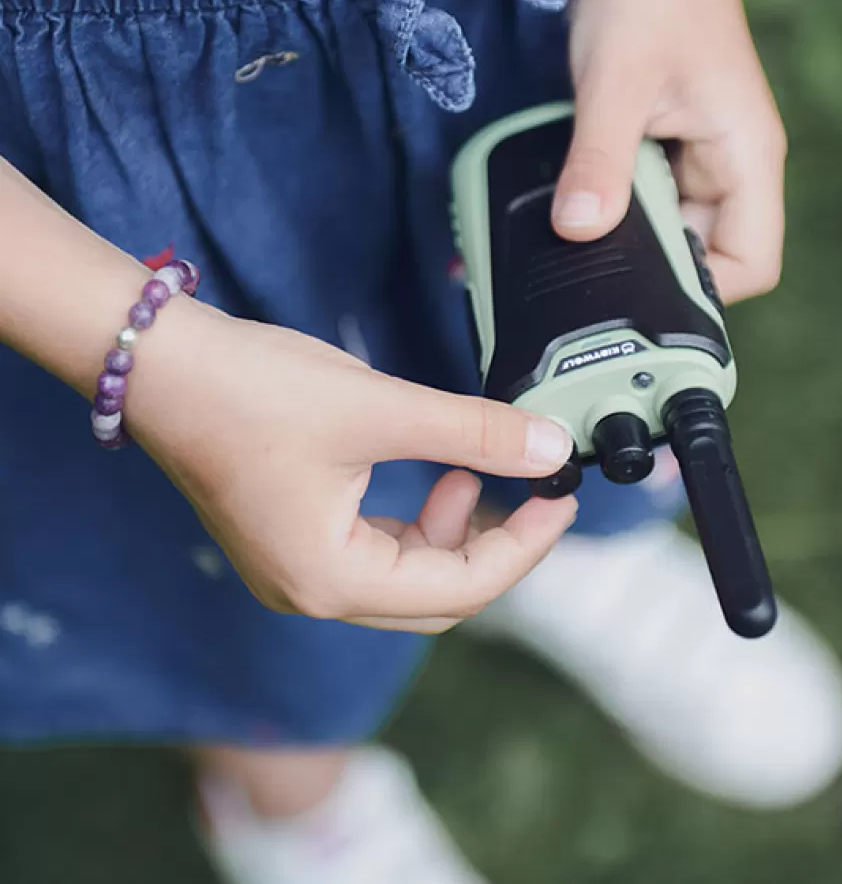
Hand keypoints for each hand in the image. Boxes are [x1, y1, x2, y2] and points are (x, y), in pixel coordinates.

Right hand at [127, 299, 576, 633]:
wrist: (161, 365)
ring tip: (473, 473)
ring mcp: (296, 570)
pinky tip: (433, 477)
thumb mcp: (379, 409)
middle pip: (435, 595)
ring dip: (452, 533)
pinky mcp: (291, 539)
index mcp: (332, 580)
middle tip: (534, 492)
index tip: (562, 499)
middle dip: (493, 545)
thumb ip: (473, 433)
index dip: (524, 546)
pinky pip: (374, 552)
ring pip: (405, 576)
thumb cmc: (253, 389)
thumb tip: (550, 446)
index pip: (461, 590)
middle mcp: (312, 592)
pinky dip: (415, 523)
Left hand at [553, 0, 787, 303]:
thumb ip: (599, 160)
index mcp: (746, 160)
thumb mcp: (617, 83)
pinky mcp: (666, 155)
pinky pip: (647, 205)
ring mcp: (697, 164)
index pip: (753, 264)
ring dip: (630, 242)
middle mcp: (729, 170)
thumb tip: (579, 229)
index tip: (646, 294)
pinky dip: (616, 214)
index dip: (706, 293)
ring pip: (671, 236)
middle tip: (597, 265)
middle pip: (706, 259)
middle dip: (654, 270)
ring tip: (585, 235)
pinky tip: (583, 209)